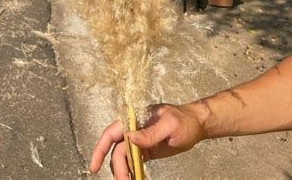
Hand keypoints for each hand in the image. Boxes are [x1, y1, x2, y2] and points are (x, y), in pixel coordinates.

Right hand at [89, 103, 205, 178]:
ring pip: (123, 159)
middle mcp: (133, 129)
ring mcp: (139, 141)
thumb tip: (131, 138)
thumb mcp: (169, 125)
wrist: (196, 125)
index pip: (112, 132)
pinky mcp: (145, 151)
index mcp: (135, 119)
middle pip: (117, 151)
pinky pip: (133, 163)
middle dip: (118, 168)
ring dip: (123, 172)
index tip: (94, 166)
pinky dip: (131, 172)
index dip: (100, 148)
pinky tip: (133, 179)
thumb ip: (150, 132)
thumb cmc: (184, 120)